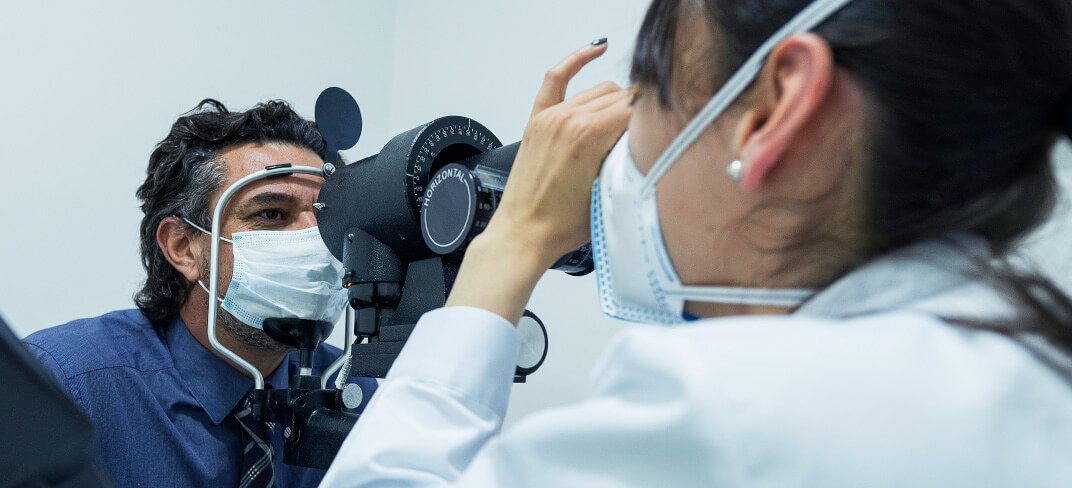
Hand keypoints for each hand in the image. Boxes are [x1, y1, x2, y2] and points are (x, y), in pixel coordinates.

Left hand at [444, 40, 632, 323]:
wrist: (524, 235)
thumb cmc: (562, 225)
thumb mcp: (611, 193)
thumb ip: (631, 159)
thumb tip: (650, 137)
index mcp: (590, 134)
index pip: (637, 108)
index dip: (653, 119)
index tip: (662, 130)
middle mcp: (570, 119)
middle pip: (621, 97)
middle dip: (637, 113)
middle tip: (645, 135)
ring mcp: (552, 116)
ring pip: (598, 90)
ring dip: (616, 101)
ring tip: (625, 123)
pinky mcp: (537, 120)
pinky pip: (556, 77)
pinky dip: (576, 60)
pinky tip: (596, 49)